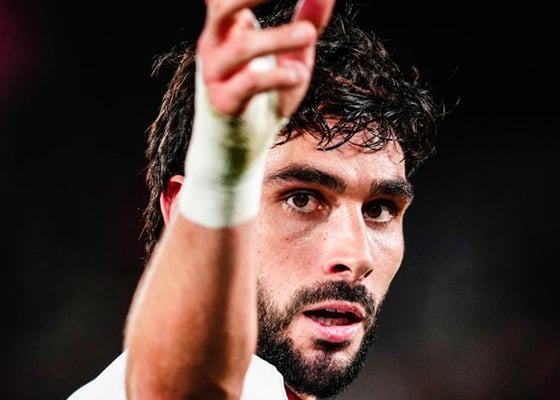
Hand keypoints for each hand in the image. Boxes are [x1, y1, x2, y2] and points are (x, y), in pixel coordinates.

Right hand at [197, 0, 334, 117]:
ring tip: (309, 35)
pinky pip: (247, 85)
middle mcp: (215, 42)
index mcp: (228, 24)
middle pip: (222, 6)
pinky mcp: (224, 102)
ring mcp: (216, 73)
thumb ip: (309, 23)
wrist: (240, 142)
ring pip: (241, 48)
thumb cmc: (267, 93)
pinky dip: (275, 78)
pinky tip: (298, 76)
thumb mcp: (294, 55)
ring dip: (277, 38)